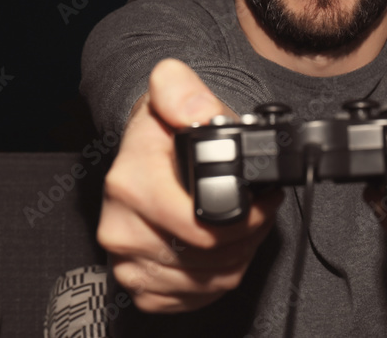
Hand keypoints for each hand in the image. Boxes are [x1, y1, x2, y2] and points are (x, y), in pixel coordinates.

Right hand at [97, 59, 283, 312]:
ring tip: (244, 224)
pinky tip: (222, 248)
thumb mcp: (173, 90)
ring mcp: (128, 262)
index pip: (200, 228)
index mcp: (128, 185)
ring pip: (207, 280)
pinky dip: (218, 276)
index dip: (246, 219)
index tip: (265, 201)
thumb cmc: (163, 128)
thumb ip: (184, 92)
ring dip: (238, 256)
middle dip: (248, 235)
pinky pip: (194, 296)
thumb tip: (197, 112)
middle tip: (260, 210)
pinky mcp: (140, 285)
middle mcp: (121, 229)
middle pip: (208, 258)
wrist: (144, 151)